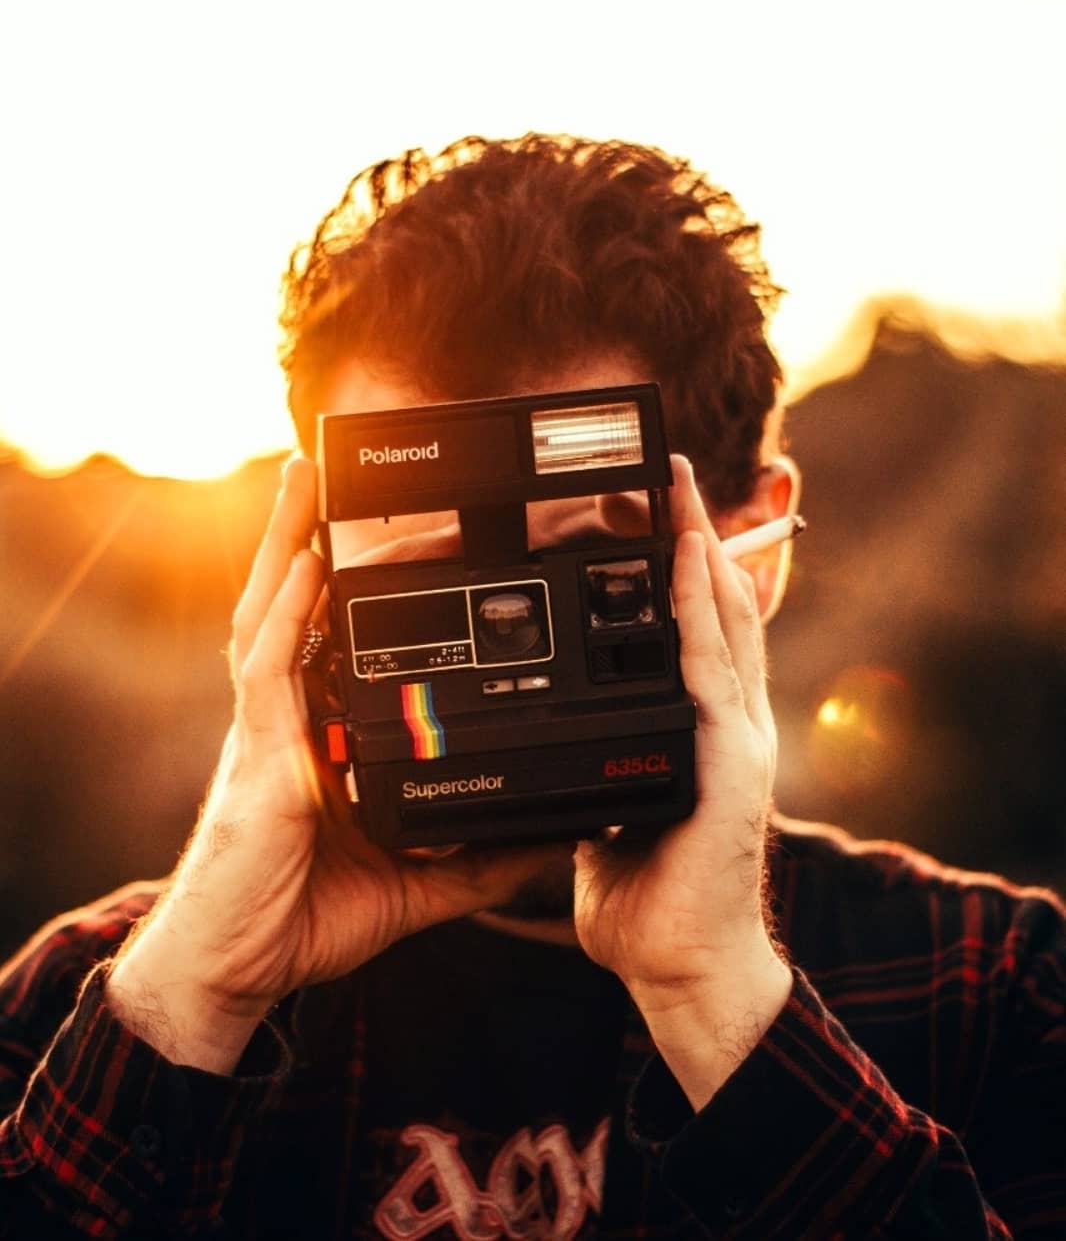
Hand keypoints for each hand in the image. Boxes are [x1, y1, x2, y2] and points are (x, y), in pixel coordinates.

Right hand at [106, 457, 559, 1071]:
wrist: (239, 972)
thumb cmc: (307, 916)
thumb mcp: (419, 883)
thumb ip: (481, 860)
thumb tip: (549, 841)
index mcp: (323, 736)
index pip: (340, 642)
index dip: (358, 588)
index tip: (397, 541)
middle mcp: (291, 719)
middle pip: (298, 607)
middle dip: (315, 537)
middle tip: (334, 470)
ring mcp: (269, 732)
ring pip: (272, 615)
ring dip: (288, 543)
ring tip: (304, 479)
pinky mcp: (258, 757)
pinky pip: (269, 671)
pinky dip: (287, 615)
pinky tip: (306, 566)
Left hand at [573, 455, 790, 1104]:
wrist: (683, 967)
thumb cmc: (651, 893)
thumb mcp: (616, 806)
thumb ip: (604, 760)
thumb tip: (564, 735)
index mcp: (700, 728)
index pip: (698, 627)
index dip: (684, 563)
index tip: (659, 508)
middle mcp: (728, 721)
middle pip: (719, 606)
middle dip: (698, 533)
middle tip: (672, 469)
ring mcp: (736, 738)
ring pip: (722, 622)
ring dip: (700, 550)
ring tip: (680, 489)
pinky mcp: (729, 762)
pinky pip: (711, 668)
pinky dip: (698, 608)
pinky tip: (687, 560)